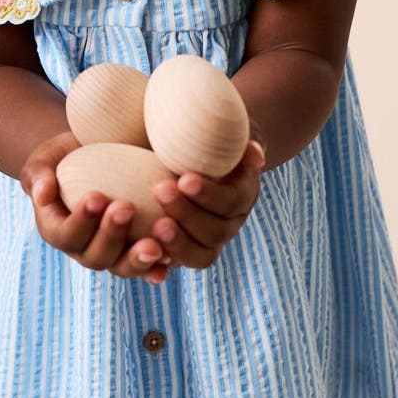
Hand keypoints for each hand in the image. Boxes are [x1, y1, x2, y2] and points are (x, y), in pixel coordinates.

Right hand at [19, 129, 174, 284]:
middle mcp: (84, 248)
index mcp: (58, 230)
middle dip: (111, 235)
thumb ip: (38, 173)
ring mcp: (114, 253)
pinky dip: (158, 265)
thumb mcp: (48, 157)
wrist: (98, 154)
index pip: (65, 234)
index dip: (80, 221)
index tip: (96, 196)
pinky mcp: (138, 249)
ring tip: (155, 245)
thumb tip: (42, 192)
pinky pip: (149, 265)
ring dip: (138, 260)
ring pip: (123, 267)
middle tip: (125, 207)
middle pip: (96, 256)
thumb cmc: (69, 154)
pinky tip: (171, 258)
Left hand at [147, 138, 266, 270]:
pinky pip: (176, 264)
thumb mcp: (224, 133)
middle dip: (187, 214)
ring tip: (154, 226)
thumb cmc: (206, 137)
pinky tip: (143, 249)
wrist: (196, 156)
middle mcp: (229, 223)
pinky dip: (161, 262)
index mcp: (242, 195)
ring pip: (200, 255)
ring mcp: (208, 241)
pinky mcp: (185, 250)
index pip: (230, 202)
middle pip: (215, 232)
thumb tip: (254, 153)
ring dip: (177, 243)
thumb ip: (238, 140)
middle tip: (160, 191)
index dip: (209, 195)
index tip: (184, 179)